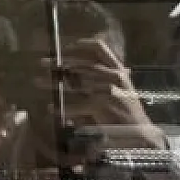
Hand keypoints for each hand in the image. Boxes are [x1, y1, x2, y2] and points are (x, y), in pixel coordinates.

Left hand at [39, 36, 164, 150]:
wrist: (141, 134)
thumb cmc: (126, 112)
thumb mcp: (117, 90)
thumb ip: (96, 80)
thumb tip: (68, 72)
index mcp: (118, 70)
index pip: (100, 48)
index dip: (80, 45)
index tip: (64, 47)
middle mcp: (114, 76)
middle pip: (81, 63)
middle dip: (59, 63)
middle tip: (43, 63)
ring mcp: (109, 89)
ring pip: (75, 82)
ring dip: (54, 82)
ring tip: (38, 82)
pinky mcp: (102, 105)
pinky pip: (76, 104)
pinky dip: (61, 107)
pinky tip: (50, 108)